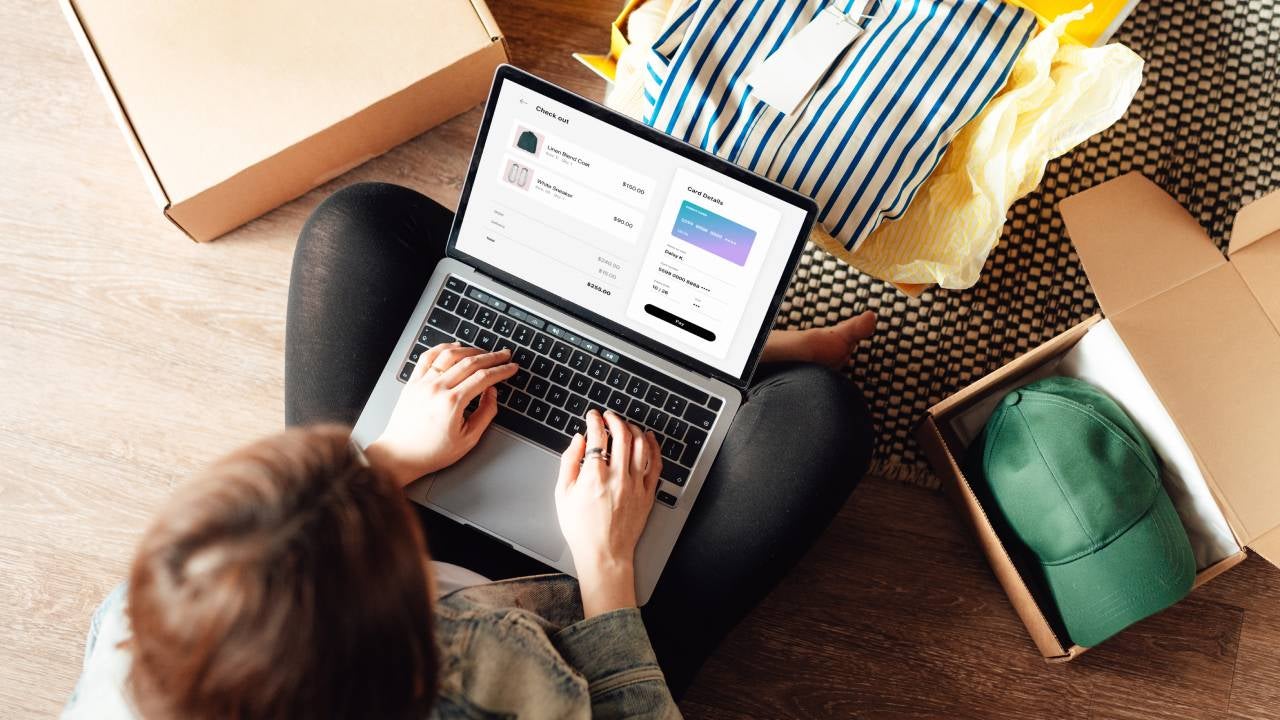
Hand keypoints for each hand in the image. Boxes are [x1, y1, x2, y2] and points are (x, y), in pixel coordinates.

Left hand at [366, 343, 516, 485]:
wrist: (400, 455)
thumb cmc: (431, 452)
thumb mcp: (468, 439)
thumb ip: (485, 413)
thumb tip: (492, 393)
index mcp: (452, 403)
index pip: (484, 377)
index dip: (501, 370)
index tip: (511, 367)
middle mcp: (437, 388)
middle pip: (470, 362)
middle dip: (492, 357)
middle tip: (504, 354)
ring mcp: (423, 383)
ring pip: (450, 355)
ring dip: (470, 350)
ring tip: (483, 352)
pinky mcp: (413, 382)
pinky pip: (428, 357)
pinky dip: (443, 348)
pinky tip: (454, 347)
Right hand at [555, 409, 660, 616]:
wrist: (604, 554)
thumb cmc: (580, 528)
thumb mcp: (562, 494)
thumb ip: (568, 462)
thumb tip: (577, 439)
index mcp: (594, 476)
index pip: (597, 436)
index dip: (595, 420)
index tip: (593, 416)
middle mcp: (618, 477)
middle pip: (622, 435)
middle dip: (615, 420)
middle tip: (609, 416)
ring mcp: (635, 485)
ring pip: (641, 446)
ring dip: (634, 429)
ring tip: (626, 425)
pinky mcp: (647, 494)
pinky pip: (655, 464)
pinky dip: (653, 447)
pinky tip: (649, 439)